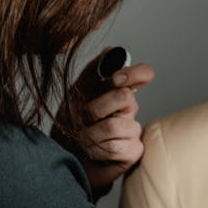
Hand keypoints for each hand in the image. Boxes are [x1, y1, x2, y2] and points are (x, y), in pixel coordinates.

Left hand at [52, 50, 154, 197]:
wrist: (64, 157)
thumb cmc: (71, 126)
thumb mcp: (76, 94)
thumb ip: (93, 73)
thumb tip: (111, 50)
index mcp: (118, 91)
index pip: (143, 74)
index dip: (134, 73)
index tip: (116, 79)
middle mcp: (129, 109)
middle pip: (124, 97)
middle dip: (96, 108)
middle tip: (83, 118)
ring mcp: (133, 130)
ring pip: (115, 125)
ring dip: (90, 134)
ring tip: (83, 139)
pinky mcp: (134, 151)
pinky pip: (115, 146)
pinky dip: (96, 149)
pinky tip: (93, 151)